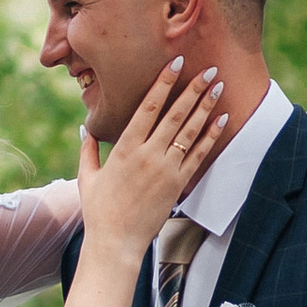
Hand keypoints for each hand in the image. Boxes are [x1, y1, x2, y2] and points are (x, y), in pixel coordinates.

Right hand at [75, 61, 228, 262]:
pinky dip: (211, 136)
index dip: (163, 83)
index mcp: (124, 148)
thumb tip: (85, 129)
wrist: (116, 242)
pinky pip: (199, 155)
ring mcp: (165, 169)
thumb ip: (88, 150)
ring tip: (218, 86)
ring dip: (206, 106)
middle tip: (209, 68)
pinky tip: (221, 119)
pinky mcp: (178, 184)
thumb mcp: (87, 177)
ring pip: (190, 131)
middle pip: (175, 114)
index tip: (175, 63)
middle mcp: (148, 154)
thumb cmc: (99, 211)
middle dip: (193, 88)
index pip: (147, 107)